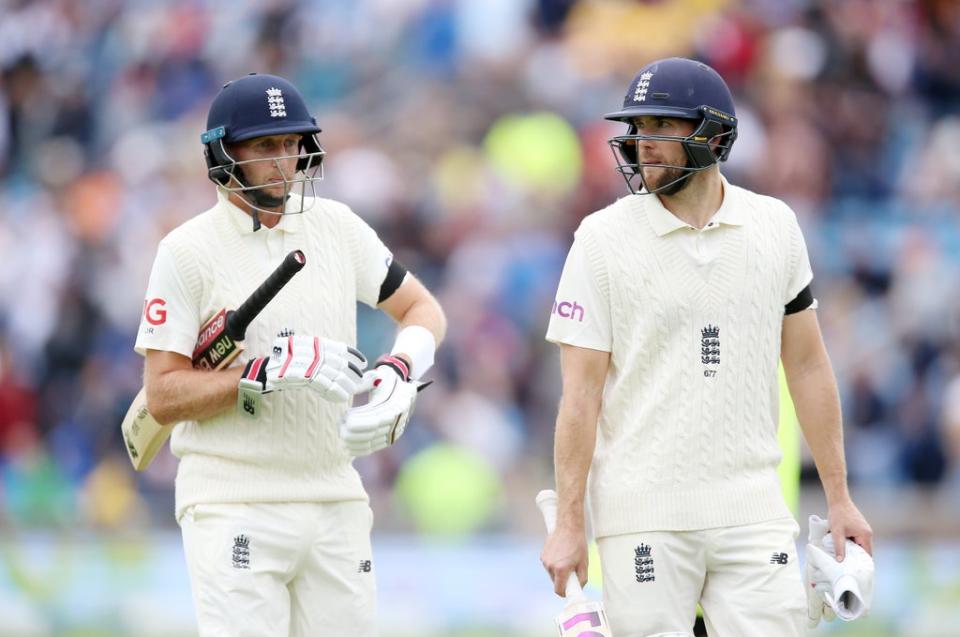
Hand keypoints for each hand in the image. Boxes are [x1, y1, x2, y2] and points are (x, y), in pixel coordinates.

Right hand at [238, 336, 366, 415]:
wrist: (267, 370)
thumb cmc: (287, 363)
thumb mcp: (306, 351)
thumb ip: (322, 355)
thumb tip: (342, 364)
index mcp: (316, 344)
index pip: (340, 348)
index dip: (354, 356)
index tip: (363, 363)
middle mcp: (315, 351)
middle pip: (341, 363)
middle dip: (353, 373)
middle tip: (360, 380)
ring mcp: (311, 363)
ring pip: (336, 375)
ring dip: (347, 384)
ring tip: (352, 390)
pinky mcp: (306, 376)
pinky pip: (326, 385)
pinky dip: (336, 392)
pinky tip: (342, 396)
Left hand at [339, 356, 424, 455]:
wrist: (398, 387)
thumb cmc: (384, 379)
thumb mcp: (376, 376)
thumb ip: (363, 383)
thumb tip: (348, 389)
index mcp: (399, 402)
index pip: (379, 417)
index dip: (361, 420)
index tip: (346, 417)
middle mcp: (399, 420)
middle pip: (374, 431)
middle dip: (354, 431)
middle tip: (339, 425)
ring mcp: (395, 431)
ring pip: (373, 441)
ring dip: (354, 440)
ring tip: (341, 432)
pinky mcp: (389, 438)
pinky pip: (374, 447)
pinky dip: (360, 449)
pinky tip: (348, 447)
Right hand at [540, 524, 588, 597]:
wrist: (568, 526)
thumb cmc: (578, 544)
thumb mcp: (584, 563)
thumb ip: (582, 579)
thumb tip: (579, 588)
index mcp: (561, 570)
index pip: (559, 590)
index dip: (565, 593)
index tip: (569, 591)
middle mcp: (550, 566)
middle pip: (555, 582)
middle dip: (563, 580)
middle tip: (571, 571)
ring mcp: (545, 560)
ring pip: (552, 573)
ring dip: (558, 571)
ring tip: (566, 560)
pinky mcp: (542, 555)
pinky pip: (549, 565)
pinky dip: (554, 564)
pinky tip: (561, 554)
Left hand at [805, 513, 874, 625]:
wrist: (838, 500)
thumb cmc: (838, 514)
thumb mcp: (836, 532)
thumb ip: (839, 546)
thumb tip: (841, 561)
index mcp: (865, 535)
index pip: (867, 555)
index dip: (863, 564)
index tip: (858, 573)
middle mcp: (867, 534)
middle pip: (865, 552)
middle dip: (858, 560)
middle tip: (850, 570)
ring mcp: (864, 530)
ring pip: (861, 546)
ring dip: (854, 552)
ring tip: (846, 562)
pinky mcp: (859, 528)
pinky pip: (858, 541)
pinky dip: (853, 546)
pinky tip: (845, 550)